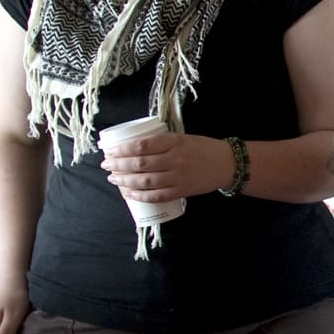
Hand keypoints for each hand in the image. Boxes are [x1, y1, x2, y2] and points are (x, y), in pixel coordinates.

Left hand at [102, 132, 230, 201]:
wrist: (227, 164)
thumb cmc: (202, 148)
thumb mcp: (182, 138)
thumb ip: (162, 142)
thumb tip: (133, 147)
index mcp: (174, 142)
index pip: (142, 145)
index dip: (123, 150)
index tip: (110, 151)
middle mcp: (175, 159)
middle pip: (140, 164)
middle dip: (118, 165)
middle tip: (106, 165)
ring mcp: (179, 177)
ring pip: (146, 181)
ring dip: (125, 181)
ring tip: (114, 179)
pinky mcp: (182, 191)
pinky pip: (158, 196)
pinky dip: (141, 196)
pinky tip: (129, 194)